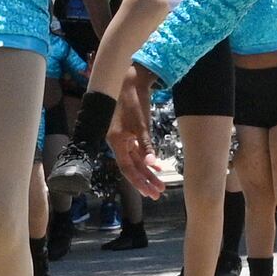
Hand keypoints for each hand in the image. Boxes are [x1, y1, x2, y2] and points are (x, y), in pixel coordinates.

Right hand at [111, 76, 166, 199]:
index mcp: (116, 141)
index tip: (149, 192)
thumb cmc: (134, 101)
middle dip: (145, 181)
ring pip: (136, 160)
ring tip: (160, 184)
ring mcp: (124, 138)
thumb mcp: (141, 123)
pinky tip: (156, 165)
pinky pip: (137, 150)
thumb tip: (151, 162)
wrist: (130, 82)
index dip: (138, 181)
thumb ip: (145, 144)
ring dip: (147, 172)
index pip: (126, 168)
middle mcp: (118, 143)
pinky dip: (147, 158)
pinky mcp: (130, 133)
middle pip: (132, 167)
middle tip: (158, 194)